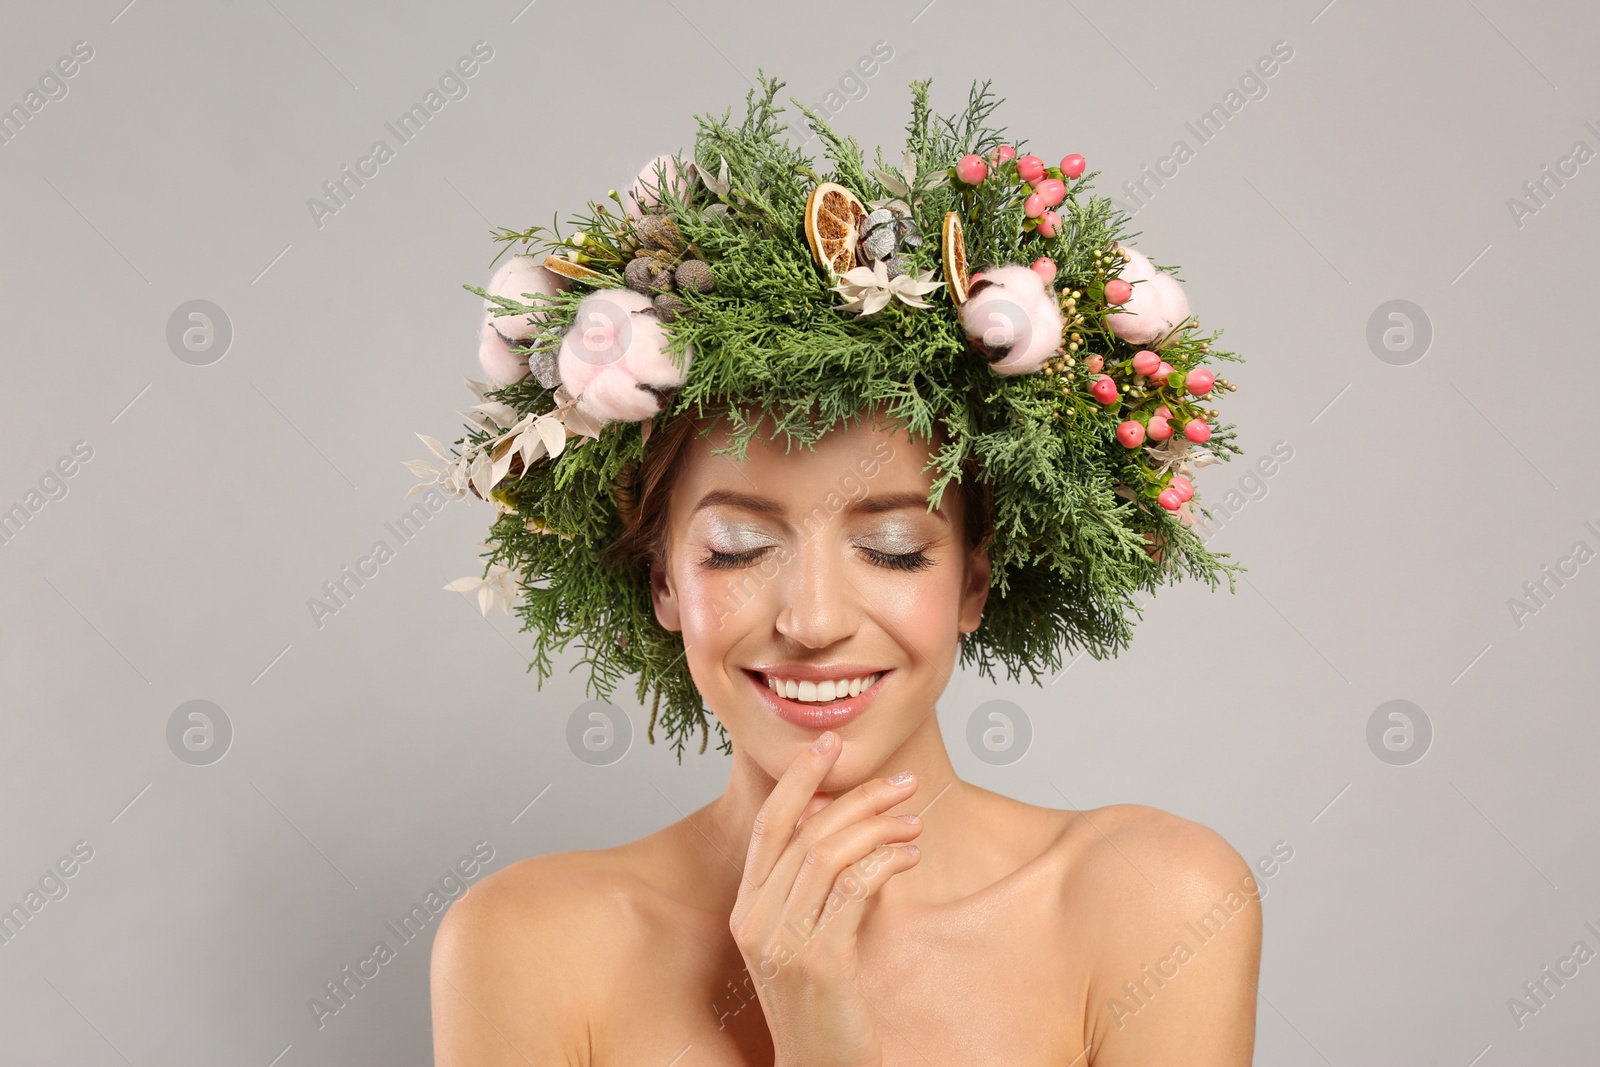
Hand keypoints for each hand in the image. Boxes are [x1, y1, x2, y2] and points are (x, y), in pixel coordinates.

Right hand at [728, 732, 923, 1066]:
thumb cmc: (824, 1006)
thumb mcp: (809, 935)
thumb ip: (816, 883)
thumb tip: (839, 818)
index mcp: (746, 908)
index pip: (768, 824)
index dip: (797, 777)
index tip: (828, 744)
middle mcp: (754, 920)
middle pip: (804, 831)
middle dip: (857, 796)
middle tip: (902, 782)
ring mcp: (782, 941)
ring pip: (827, 853)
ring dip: (878, 826)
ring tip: (914, 821)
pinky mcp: (817, 961)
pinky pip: (852, 890)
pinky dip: (885, 862)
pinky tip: (909, 857)